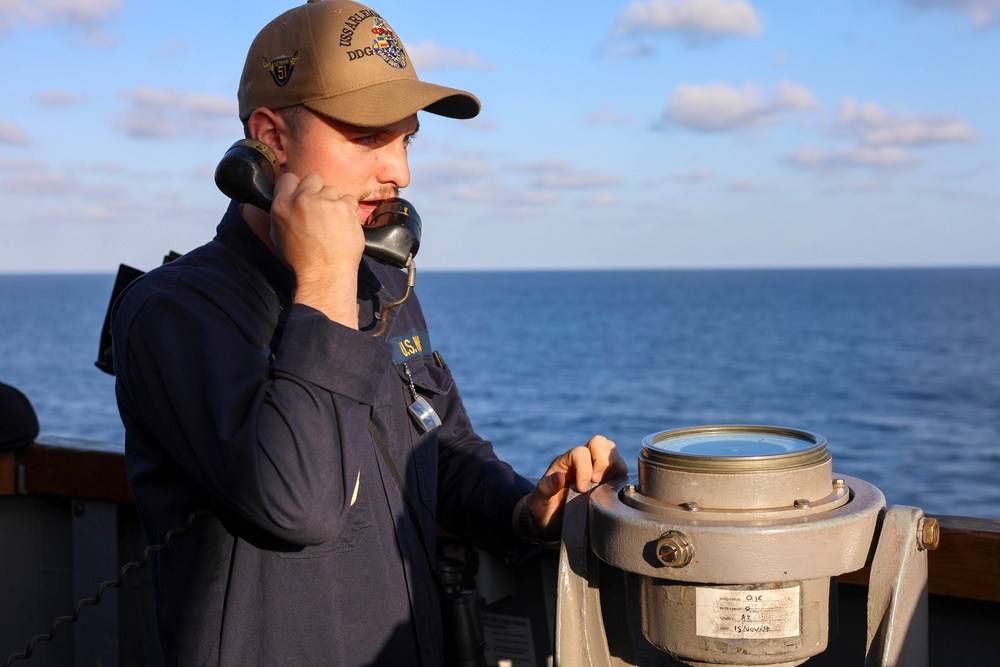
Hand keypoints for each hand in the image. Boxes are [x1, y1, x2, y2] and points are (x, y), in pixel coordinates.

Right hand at [269, 172, 364, 326]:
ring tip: (332, 222)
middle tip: (320, 211)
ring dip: (334, 202)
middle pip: (313, 179)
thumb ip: (270, 216)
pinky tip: (343, 225)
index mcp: (282, 205)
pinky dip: (348, 210)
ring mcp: (325, 202)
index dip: (297, 187)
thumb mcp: (276, 236)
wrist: (325, 274)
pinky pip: (349, 199)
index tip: (303, 197)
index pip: (288, 178)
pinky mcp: (344, 207)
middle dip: (317, 191)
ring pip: (332, 189)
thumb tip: (246, 207)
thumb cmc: (301, 259)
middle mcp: (302, 200)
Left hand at [523, 435, 627, 536]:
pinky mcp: (609, 479)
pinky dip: (621, 477)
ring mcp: (597, 468)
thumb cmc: (543, 508)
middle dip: (603, 461)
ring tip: (606, 487)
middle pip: (599, 442)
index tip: (582, 489)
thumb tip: (559, 477)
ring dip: (614, 467)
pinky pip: (622, 469)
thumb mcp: (538, 500)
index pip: (580, 452)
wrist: (551, 520)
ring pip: (613, 452)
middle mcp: (583, 460)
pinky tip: (613, 492)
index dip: (584, 467)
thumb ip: (546, 488)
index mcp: (565, 462)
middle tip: (598, 482)